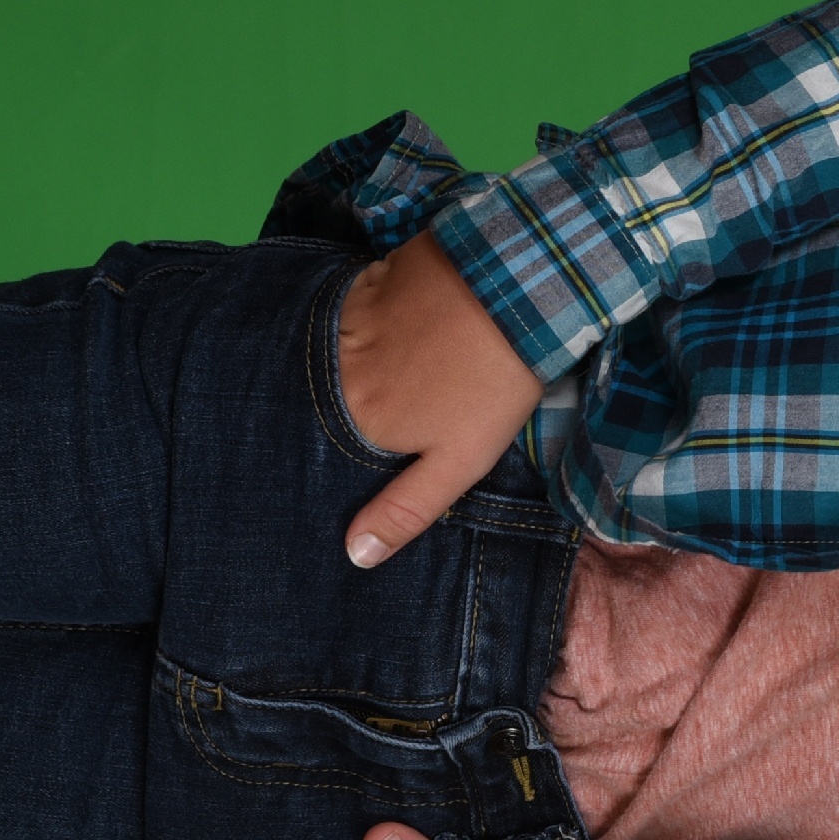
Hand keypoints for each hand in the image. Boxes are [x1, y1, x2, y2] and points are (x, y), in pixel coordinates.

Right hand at [334, 232, 542, 567]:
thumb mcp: (458, 461)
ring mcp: (346, 325)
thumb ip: (406, 507)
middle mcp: (338, 376)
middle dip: (346, 410)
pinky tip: (392, 327)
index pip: (331, 451)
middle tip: (391, 405)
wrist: (510, 290)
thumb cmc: (489, 385)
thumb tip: (354, 554)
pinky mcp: (362, 285)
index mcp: (359, 423)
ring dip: (351, 367)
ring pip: (334, 358)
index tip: (368, 454)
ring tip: (390, 370)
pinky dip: (361, 327)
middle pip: (328, 404)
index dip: (346, 457)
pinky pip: (346, 315)